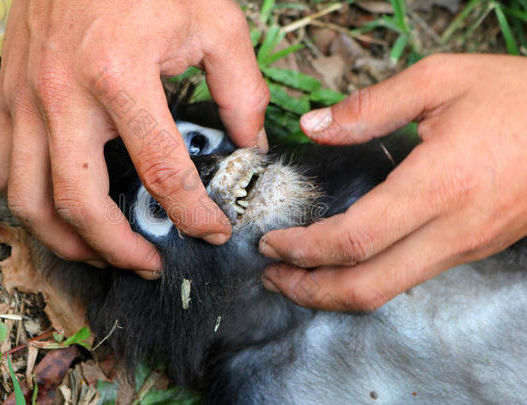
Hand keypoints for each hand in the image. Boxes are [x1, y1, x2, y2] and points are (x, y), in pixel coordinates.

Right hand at [0, 0, 269, 276]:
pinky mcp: (9, 95)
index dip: (192, 214)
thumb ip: (242, 90)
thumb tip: (250, 143)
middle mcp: (62, 95)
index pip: (161, 173)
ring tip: (101, 251)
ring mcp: (27, 98)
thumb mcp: (214, 22)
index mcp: (120, 76)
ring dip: (65, 238)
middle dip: (118, 249)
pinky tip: (61, 207)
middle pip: (80, 204)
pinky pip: (6, 167)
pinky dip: (30, 201)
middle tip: (147, 263)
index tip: (211, 229)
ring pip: (28, 199)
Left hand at [259, 54, 526, 310]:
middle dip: (310, 291)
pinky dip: (367, 279)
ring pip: (389, 291)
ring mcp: (466, 246)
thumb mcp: (441, 81)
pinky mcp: (472, 249)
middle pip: (367, 286)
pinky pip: (410, 278)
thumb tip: (314, 126)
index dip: (303, 249)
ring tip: (299, 276)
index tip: (271, 243)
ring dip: (335, 292)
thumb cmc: (519, 97)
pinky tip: (346, 262)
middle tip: (273, 278)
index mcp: (438, 184)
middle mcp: (452, 229)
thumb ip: (370, 106)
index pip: (354, 239)